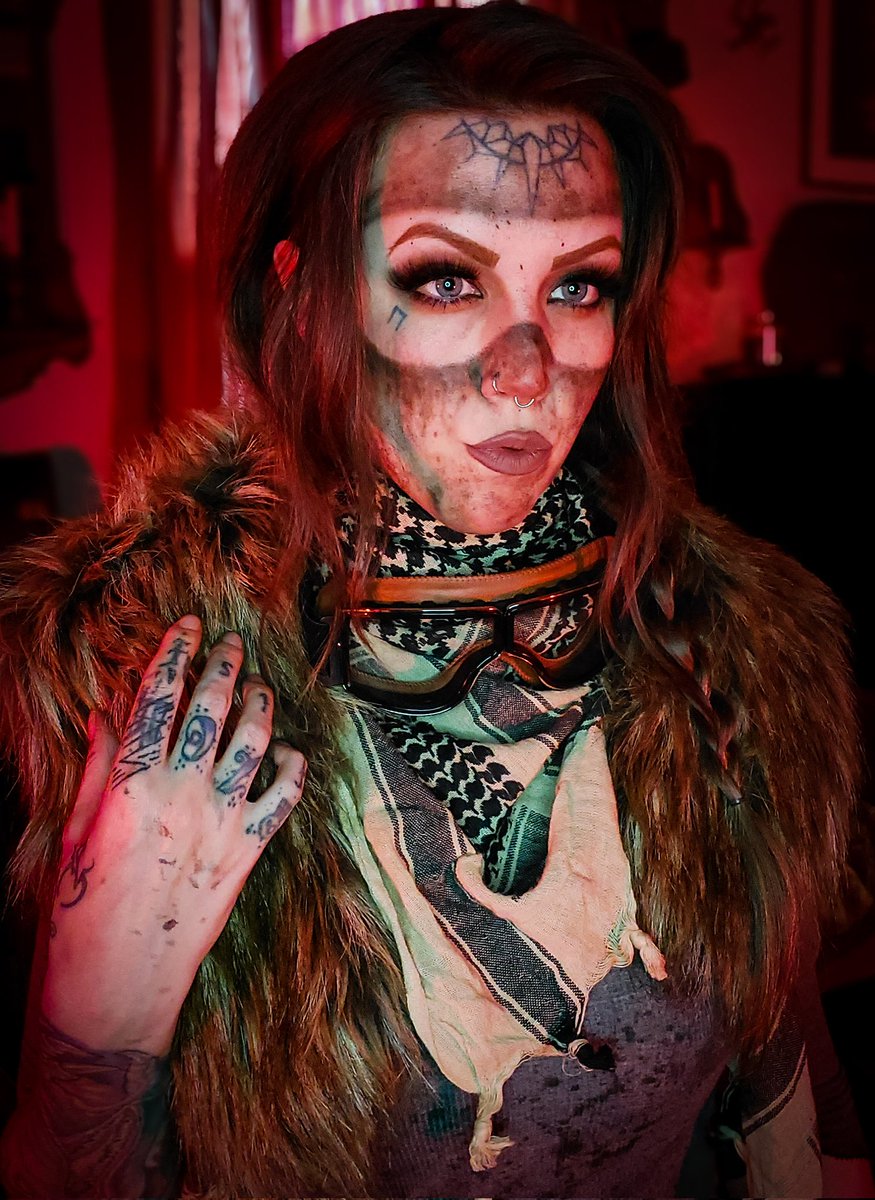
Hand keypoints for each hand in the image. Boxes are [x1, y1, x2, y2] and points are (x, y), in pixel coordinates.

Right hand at [41, 615, 305, 1055]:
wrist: (115, 990)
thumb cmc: (78, 914)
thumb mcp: (72, 834)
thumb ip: (95, 768)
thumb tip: (105, 712)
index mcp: (130, 784)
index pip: (158, 697)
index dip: (175, 652)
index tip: (188, 625)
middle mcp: (182, 794)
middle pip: (213, 707)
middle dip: (224, 664)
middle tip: (231, 642)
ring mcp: (222, 824)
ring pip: (255, 741)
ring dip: (261, 704)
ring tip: (259, 685)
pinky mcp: (248, 856)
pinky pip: (284, 799)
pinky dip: (292, 767)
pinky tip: (287, 750)